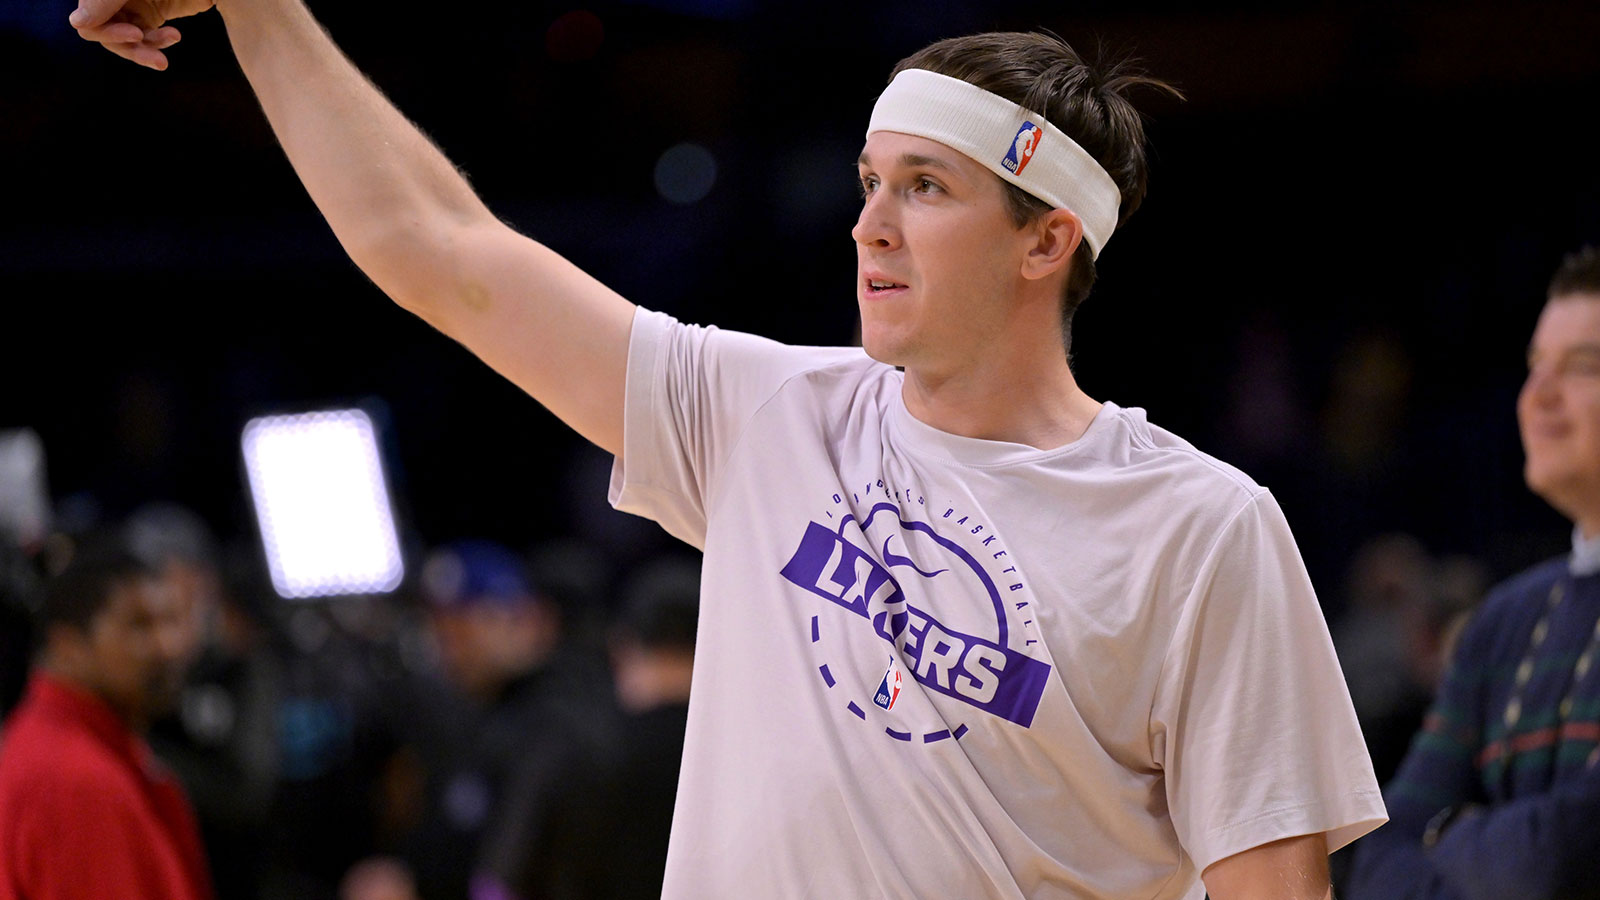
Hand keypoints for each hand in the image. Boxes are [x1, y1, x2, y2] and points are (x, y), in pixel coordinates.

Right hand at [68, 0, 216, 70]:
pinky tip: (174, 36)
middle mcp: (110, 1)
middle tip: (158, 61)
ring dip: (147, 50)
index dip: (108, 32)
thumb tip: (76, 23)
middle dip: (132, 49)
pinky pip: (145, 40)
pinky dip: (159, 42)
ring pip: (126, 42)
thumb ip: (103, 0)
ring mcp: (129, 9)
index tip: (136, 34)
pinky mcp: (149, 18)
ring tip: (167, 54)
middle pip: (106, 36)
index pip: (88, 21)